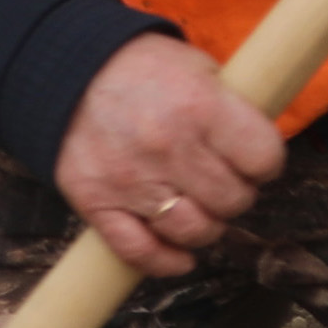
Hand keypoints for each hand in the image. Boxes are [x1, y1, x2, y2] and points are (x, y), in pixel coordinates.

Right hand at [52, 31, 286, 279]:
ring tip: (198, 207)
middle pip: (234, 201)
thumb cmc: (138, 67)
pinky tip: (179, 255)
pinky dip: (166, 261)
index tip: (254, 161)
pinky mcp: (96, 202)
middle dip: (235, 193)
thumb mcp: (197, 66)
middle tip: (221, 180)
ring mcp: (130, 180)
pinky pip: (140, 252)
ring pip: (195, 231)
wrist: (62, 68)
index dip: (265, 163)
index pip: (264, 160)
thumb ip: (231, 106)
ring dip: (205, 226)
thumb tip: (260, 148)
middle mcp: (168, 147)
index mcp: (199, 106)